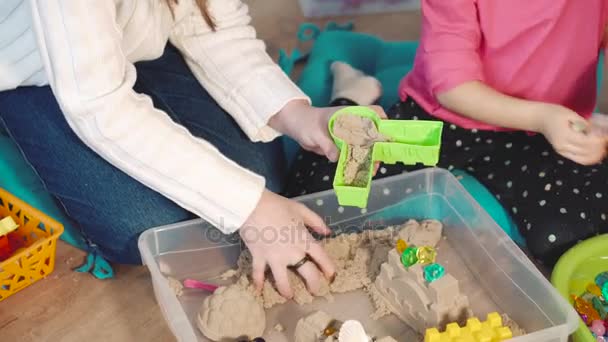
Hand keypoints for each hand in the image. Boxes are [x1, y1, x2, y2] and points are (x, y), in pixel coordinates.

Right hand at [239, 190, 335, 297]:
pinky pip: (259, 273)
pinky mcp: (259, 258)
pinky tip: (258, 290)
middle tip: (315, 291)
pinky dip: (258, 282)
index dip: (328, 268)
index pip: (321, 257)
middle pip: (308, 274)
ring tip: (289, 295)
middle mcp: (292, 253)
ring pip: (283, 281)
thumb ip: (315, 221)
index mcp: (304, 240)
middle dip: (314, 285)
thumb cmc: (277, 206)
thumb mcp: (300, 210)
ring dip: (287, 290)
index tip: (331, 276)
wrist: (252, 206)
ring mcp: (275, 258)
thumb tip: (327, 232)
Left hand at [269, 100, 386, 162]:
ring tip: (371, 170)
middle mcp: (352, 124)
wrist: (295, 125)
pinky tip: (361, 172)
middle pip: (373, 133)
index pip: (373, 113)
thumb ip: (326, 144)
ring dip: (370, 157)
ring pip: (365, 146)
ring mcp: (348, 136)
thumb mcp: (315, 133)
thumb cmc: (306, 122)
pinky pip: (354, 154)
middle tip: (378, 161)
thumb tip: (336, 157)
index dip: (383, 122)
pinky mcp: (342, 146)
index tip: (387, 135)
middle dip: (379, 147)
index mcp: (349, 115)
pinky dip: (359, 163)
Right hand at [536, 103, 606, 164]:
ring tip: (601, 148)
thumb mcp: (572, 115)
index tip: (604, 135)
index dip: (599, 140)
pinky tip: (595, 152)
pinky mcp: (562, 153)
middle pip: (587, 152)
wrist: (540, 119)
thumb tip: (598, 133)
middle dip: (599, 148)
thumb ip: (584, 125)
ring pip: (584, 159)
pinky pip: (578, 159)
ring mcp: (561, 151)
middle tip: (604, 140)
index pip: (586, 142)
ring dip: (596, 155)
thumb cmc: (556, 113)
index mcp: (564, 135)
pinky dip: (589, 158)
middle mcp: (562, 146)